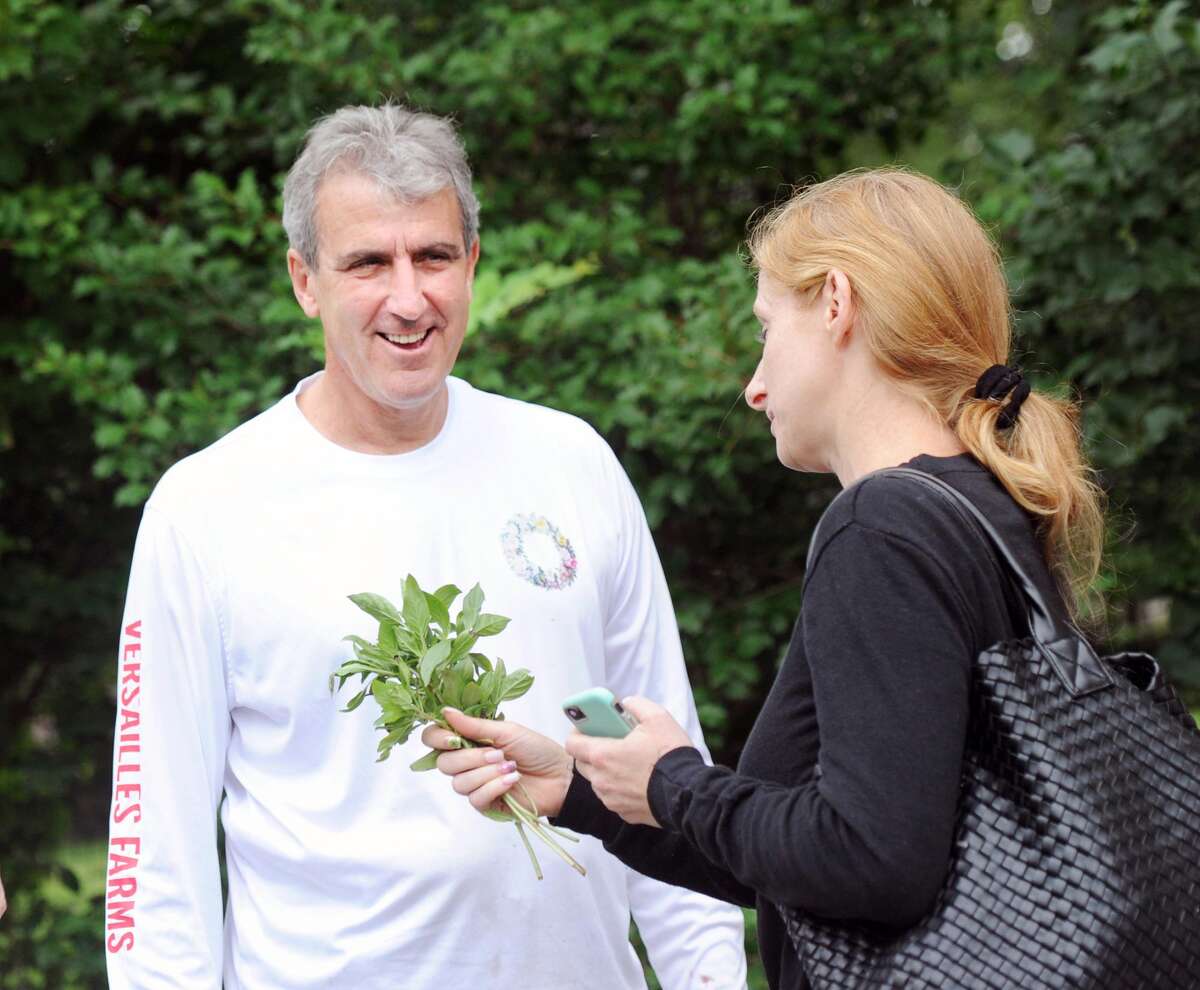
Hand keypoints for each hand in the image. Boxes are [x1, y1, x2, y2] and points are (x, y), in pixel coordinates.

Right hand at [421, 708, 573, 818]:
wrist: (560, 775)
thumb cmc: (536, 749)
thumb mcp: (507, 731)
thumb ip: (474, 725)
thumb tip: (445, 712)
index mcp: (469, 741)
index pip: (434, 740)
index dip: (437, 738)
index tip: (453, 738)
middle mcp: (468, 763)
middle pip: (443, 763)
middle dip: (471, 757)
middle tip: (497, 753)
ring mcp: (476, 785)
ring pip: (459, 782)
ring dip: (486, 773)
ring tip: (510, 766)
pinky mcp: (486, 804)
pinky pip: (475, 798)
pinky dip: (494, 787)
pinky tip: (511, 781)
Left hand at [565, 696, 693, 827]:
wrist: (688, 793)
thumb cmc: (670, 755)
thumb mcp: (657, 717)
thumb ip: (636, 705)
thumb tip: (626, 704)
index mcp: (602, 755)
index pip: (572, 743)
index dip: (577, 732)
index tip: (588, 726)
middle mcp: (601, 780)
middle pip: (582, 763)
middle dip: (591, 751)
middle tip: (610, 742)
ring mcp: (611, 799)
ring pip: (598, 782)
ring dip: (605, 771)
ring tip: (626, 761)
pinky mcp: (624, 813)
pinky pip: (614, 797)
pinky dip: (619, 788)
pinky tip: (637, 780)